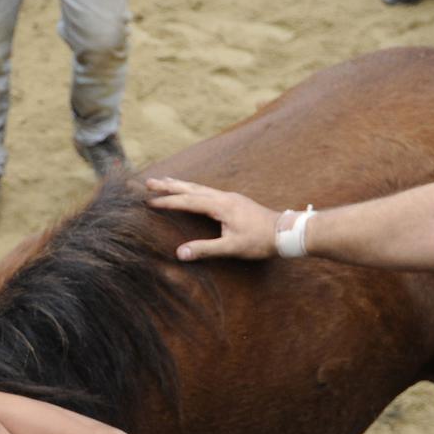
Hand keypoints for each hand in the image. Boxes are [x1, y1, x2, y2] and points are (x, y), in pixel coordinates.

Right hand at [145, 177, 282, 260]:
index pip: (188, 201)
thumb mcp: (231, 248)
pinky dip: (193, 189)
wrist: (285, 232)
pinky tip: (191, 191)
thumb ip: (205, 249)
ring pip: (199, 187)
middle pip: (191, 188)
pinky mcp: (233, 201)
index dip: (167, 202)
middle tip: (148, 182)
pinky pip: (207, 190)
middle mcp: (223, 197)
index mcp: (220, 206)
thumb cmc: (260, 241)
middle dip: (168, 185)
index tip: (149, 201)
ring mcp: (229, 197)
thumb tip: (180, 253)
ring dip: (180, 184)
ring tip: (165, 180)